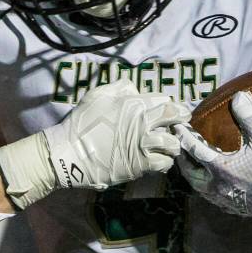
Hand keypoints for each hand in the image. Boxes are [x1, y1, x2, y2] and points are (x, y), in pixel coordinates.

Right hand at [0, 79, 190, 208]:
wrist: (70, 153)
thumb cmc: (82, 123)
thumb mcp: (96, 95)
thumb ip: (119, 87)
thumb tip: (134, 87)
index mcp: (133, 104)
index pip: (164, 100)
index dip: (169, 105)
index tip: (172, 109)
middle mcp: (142, 123)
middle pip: (174, 117)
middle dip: (181, 119)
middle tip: (180, 123)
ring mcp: (143, 145)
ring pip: (172, 143)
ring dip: (173, 143)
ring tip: (169, 145)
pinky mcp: (140, 165)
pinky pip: (164, 163)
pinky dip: (165, 161)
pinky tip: (160, 160)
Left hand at [174, 91, 251, 224]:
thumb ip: (249, 115)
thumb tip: (238, 96)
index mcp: (222, 171)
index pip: (194, 151)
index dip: (184, 136)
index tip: (177, 126)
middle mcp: (220, 189)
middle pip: (191, 174)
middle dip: (183, 159)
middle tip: (180, 145)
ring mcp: (228, 202)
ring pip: (200, 188)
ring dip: (194, 174)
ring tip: (193, 161)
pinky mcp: (238, 209)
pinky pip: (214, 197)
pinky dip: (207, 186)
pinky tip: (214, 178)